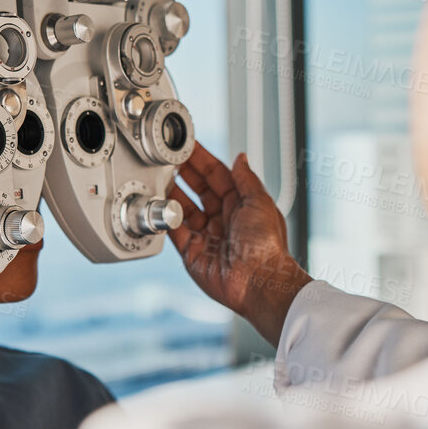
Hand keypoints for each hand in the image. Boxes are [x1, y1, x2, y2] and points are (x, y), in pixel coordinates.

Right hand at [170, 143, 310, 345]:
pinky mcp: (193, 253)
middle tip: (168, 158)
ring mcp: (207, 236)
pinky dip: (166, 218)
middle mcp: (223, 220)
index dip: (202, 160)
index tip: (188, 146)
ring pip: (183, 209)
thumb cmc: (267, 245)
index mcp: (241, 205)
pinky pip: (174, 232)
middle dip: (183, 173)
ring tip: (160, 176)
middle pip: (198, 190)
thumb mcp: (260, 202)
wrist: (260, 282)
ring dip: (172, 193)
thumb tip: (240, 158)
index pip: (217, 176)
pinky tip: (160, 204)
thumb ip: (246, 179)